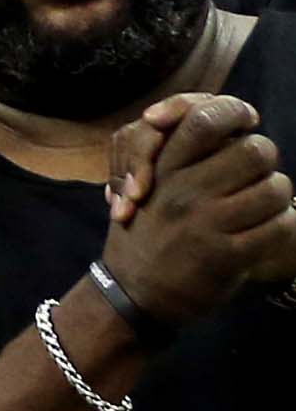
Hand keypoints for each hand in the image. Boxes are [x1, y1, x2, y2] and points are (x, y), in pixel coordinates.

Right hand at [100, 94, 295, 327]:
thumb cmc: (146, 234)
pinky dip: (283, 225)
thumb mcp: (147, 185)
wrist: (130, 296)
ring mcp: (203, 224)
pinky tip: (267, 231)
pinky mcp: (224, 256)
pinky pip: (280, 226)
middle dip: (264, 161)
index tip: (243, 125)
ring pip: (276, 187)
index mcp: (162, 169)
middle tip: (254, 175)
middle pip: (256, 150)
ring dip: (277, 196)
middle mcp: (181, 191)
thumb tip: (235, 115)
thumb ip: (180, 152)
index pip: (205, 118)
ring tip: (263, 206)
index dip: (235, 113)